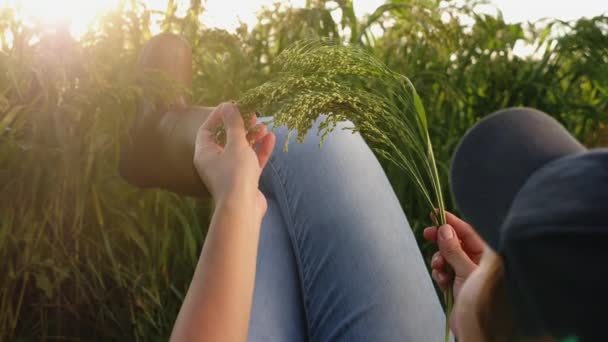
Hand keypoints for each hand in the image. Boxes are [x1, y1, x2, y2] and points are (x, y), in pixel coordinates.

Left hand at [194, 102, 274, 219]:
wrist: (243, 208)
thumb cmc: (235, 174)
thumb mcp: (236, 144)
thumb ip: (234, 124)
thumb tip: (229, 105)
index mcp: (205, 153)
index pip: (208, 129)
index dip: (219, 116)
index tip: (232, 106)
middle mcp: (215, 162)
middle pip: (226, 138)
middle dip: (240, 126)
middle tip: (253, 115)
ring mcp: (230, 171)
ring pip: (241, 149)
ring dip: (253, 137)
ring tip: (264, 126)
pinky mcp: (245, 180)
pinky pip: (252, 160)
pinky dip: (260, 150)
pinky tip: (271, 138)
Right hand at [423, 211, 485, 299]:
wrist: (476, 332)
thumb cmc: (480, 303)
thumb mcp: (467, 272)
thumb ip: (455, 250)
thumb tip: (444, 229)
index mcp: (491, 256)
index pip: (470, 232)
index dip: (452, 222)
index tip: (436, 214)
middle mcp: (482, 263)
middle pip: (457, 242)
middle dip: (442, 241)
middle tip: (427, 234)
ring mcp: (470, 273)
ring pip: (449, 256)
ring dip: (440, 260)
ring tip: (438, 268)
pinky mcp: (460, 284)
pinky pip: (446, 271)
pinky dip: (441, 274)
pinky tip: (442, 282)